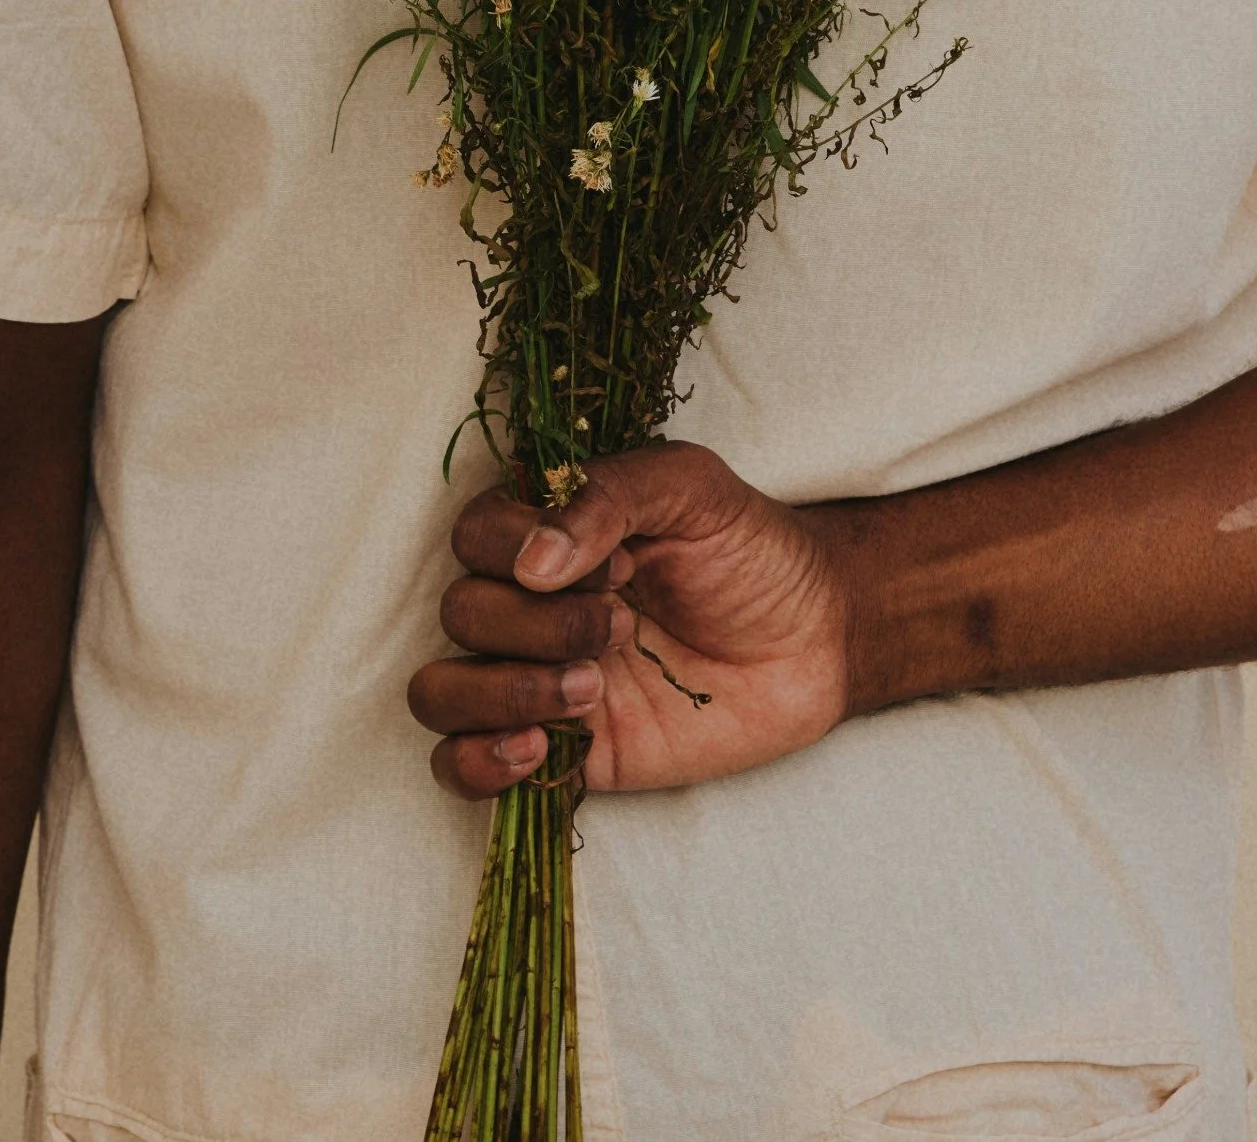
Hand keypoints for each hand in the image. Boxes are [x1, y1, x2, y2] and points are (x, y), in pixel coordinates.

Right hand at [407, 440, 851, 799]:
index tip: (615, 565)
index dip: (522, 550)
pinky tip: (538, 747)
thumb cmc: (751, 550)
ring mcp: (539, 681)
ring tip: (589, 690)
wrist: (817, 640)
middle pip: (461, 613)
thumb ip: (611, 495)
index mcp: (550, 533)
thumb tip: (532, 561)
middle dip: (537, 625)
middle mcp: (530, 604)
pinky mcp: (562, 754)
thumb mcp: (692, 487)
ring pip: (440, 692)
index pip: (473, 534)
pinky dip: (476, 763)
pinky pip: (460, 769)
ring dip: (502, 692)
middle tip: (622, 626)